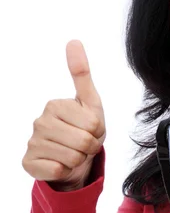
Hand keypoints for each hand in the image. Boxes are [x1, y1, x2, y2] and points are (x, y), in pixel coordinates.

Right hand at [22, 40, 105, 190]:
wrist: (72, 159)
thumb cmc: (83, 129)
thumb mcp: (90, 102)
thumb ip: (81, 74)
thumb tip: (74, 40)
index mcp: (55, 105)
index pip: (93, 125)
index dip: (98, 132)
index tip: (89, 130)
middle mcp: (39, 121)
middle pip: (84, 142)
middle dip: (90, 147)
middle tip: (83, 145)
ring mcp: (32, 142)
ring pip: (72, 158)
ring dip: (78, 160)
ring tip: (73, 153)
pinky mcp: (28, 162)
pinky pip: (57, 170)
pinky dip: (64, 171)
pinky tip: (59, 164)